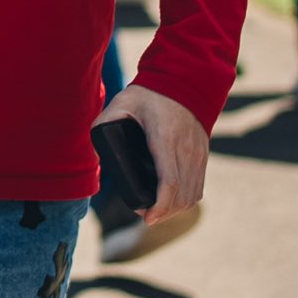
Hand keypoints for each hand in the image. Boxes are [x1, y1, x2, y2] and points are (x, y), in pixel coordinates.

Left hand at [92, 83, 206, 224]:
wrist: (185, 80)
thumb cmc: (150, 93)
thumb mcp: (122, 102)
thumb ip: (105, 119)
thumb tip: (94, 139)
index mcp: (165, 138)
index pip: (168, 182)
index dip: (159, 206)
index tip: (146, 217)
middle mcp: (186, 150)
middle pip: (181, 195)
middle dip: (164, 212)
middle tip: (144, 214)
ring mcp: (198, 154)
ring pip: (192, 195)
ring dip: (175, 210)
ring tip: (156, 211)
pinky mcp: (203, 156)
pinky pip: (199, 187)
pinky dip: (186, 200)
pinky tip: (172, 203)